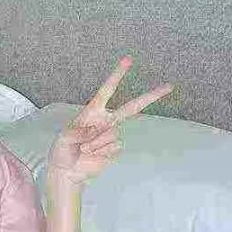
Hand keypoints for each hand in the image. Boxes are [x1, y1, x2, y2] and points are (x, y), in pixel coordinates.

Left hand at [48, 55, 174, 184]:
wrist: (67, 171)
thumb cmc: (62, 151)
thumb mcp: (64, 138)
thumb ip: (78, 131)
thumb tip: (96, 129)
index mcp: (92, 112)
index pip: (107, 91)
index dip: (117, 76)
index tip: (128, 60)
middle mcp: (105, 121)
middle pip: (132, 107)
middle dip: (151, 96)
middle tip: (169, 86)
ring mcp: (111, 135)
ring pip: (113, 134)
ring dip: (95, 144)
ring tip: (83, 149)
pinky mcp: (114, 149)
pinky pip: (113, 147)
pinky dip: (100, 152)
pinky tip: (92, 155)